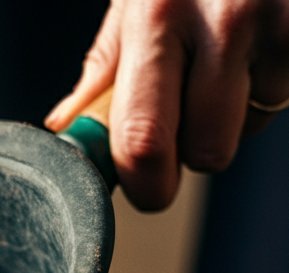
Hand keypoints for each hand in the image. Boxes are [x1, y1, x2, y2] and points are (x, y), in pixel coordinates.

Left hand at [45, 0, 288, 209]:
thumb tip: (67, 127)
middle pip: (207, 151)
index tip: (151, 191)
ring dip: (246, 105)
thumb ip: (110, 62)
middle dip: (201, 147)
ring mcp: (275, 18)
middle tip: (201, 104)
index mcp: (155, 17)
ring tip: (241, 46)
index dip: (147, 184)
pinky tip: (273, 33)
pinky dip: (281, 75)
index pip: (140, 140)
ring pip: (253, 123)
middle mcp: (219, 17)